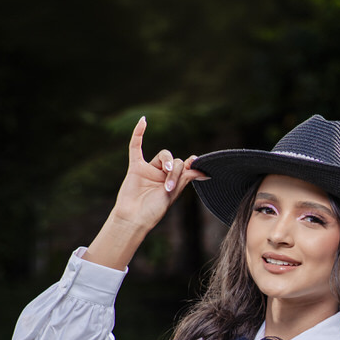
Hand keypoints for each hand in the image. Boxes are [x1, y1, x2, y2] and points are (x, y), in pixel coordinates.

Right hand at [110, 116, 205, 231]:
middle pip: (177, 161)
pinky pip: (135, 146)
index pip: (185, 166)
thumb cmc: (154, 210)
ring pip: (165, 155)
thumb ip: (186, 178)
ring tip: (166, 183)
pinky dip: (138, 133)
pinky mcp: (135, 167)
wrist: (135, 218)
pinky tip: (143, 120)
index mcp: (174, 181)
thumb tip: (204, 170)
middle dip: (177, 172)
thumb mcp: (175, 193)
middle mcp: (162, 173)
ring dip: (169, 166)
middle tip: (170, 187)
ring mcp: (149, 169)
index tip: (201, 168)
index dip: (192, 166)